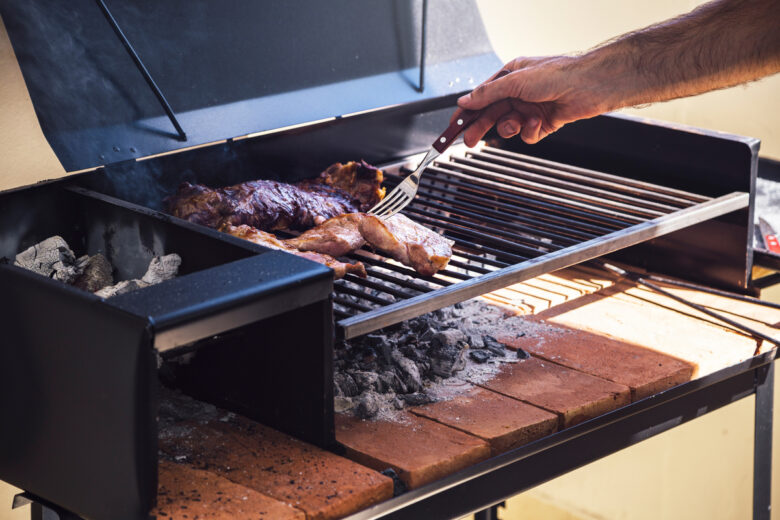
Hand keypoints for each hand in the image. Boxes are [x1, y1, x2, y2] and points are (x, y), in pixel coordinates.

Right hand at [454, 55, 610, 145]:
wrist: (589, 86)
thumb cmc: (557, 74)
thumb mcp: (515, 81)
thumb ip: (487, 93)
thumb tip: (465, 100)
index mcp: (510, 77)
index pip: (482, 97)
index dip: (468, 111)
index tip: (455, 124)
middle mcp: (519, 92)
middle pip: (492, 114)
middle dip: (481, 127)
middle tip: (469, 140)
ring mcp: (531, 108)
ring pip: (509, 126)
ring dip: (510, 128)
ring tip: (515, 125)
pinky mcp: (543, 123)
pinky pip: (528, 135)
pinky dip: (530, 131)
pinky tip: (537, 124)